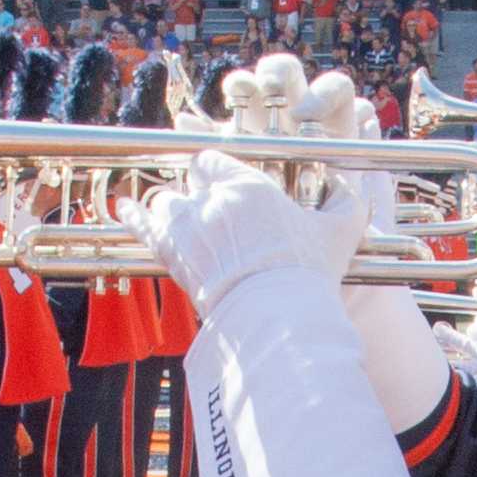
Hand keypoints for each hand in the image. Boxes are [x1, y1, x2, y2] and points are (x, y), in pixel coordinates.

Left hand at [147, 152, 362, 318]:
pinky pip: (143, 225)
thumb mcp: (339, 234)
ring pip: (165, 201)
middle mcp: (213, 199)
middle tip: (203, 207)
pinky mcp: (172, 254)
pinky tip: (125, 208)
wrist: (273, 314)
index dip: (214, 171)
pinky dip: (133, 216)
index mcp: (249, 186)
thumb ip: (347, 206)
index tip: (218, 180)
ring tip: (174, 216)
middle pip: (190, 182)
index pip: (214, 162)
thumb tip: (351, 191)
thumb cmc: (307, 273)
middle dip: (195, 192)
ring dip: (169, 208)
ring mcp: (188, 226)